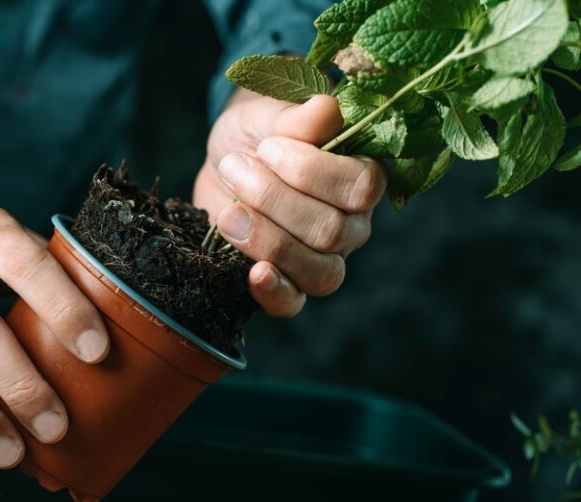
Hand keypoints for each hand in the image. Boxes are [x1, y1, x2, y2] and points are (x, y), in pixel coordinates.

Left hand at [194, 92, 386, 316]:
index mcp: (362, 178)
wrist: (226, 162)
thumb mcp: (266, 116)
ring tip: (230, 212)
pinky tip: (252, 273)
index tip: (266, 146)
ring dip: (268, 241)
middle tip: (236, 168)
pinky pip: (294, 304)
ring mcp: (324, 260)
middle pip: (332, 231)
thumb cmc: (257, 134)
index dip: (309, 170)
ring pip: (320, 272)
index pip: (360, 187)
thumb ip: (294, 118)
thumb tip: (326, 110)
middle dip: (274, 199)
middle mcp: (353, 225)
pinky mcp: (288, 284)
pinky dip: (274, 292)